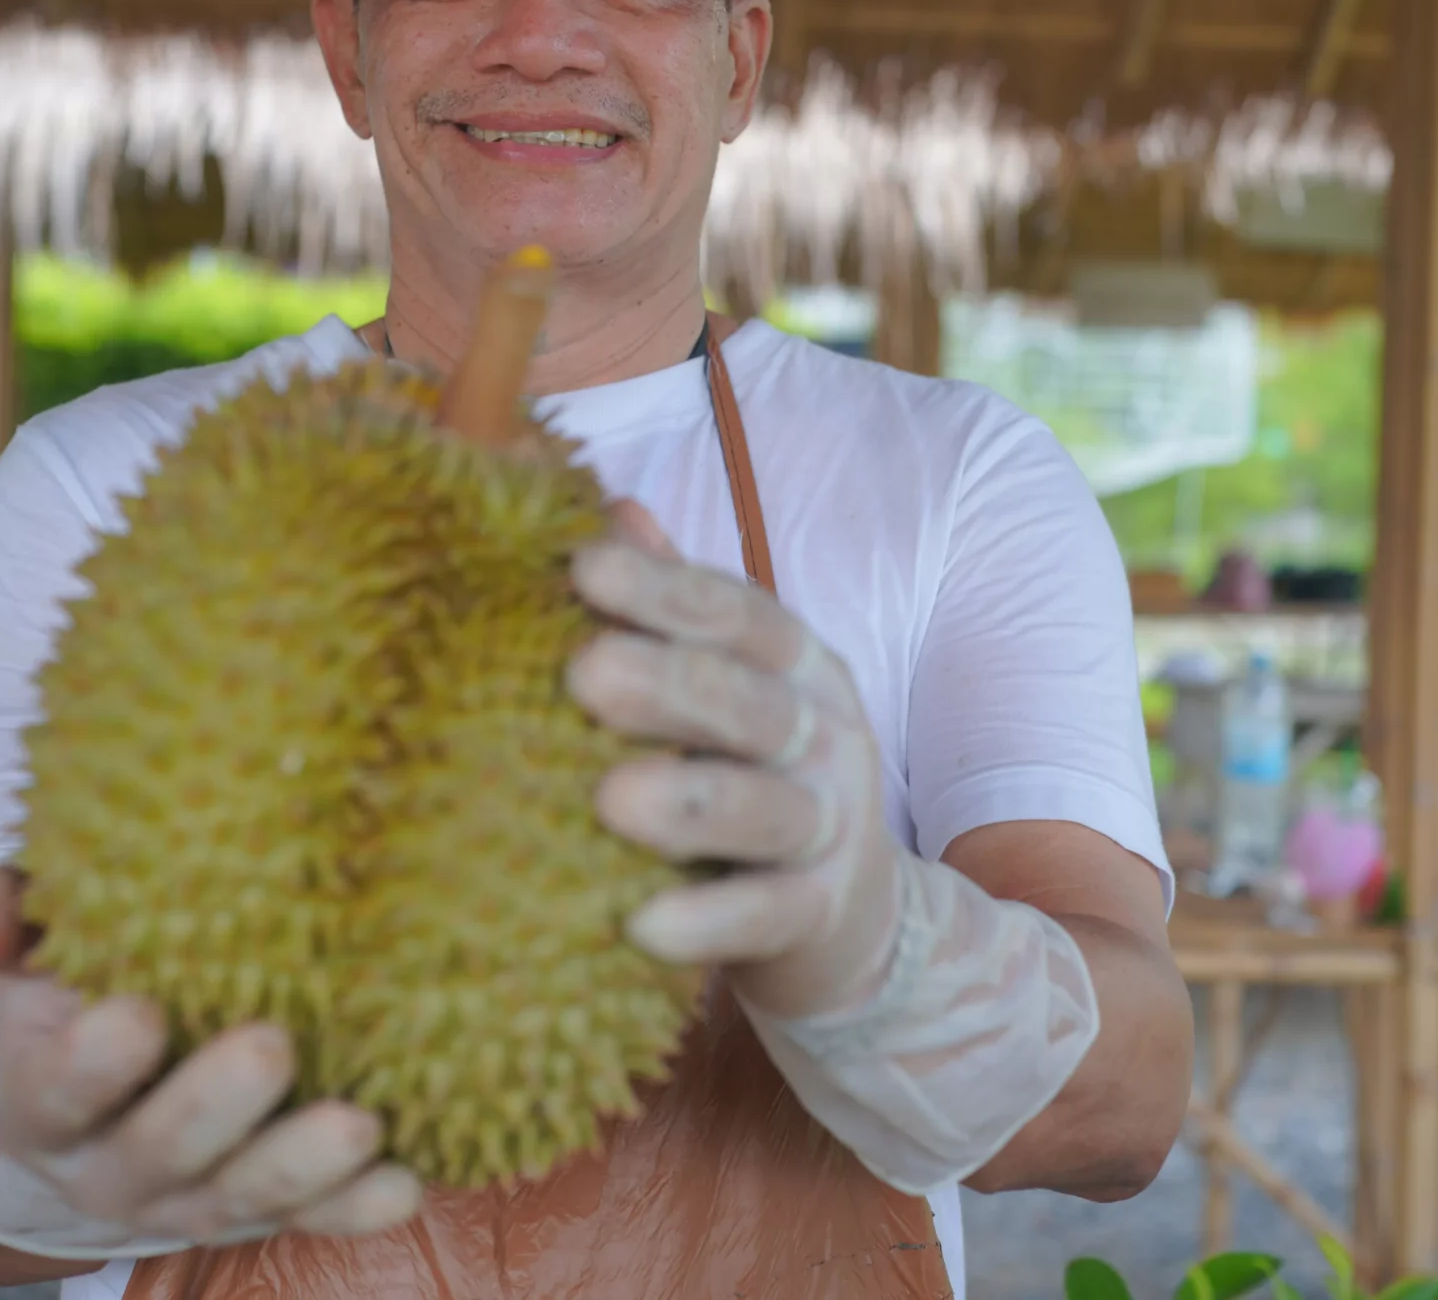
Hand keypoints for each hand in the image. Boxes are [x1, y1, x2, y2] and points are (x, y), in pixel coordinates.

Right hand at [0, 866, 422, 1244]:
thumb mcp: (30, 963)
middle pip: (161, 1152)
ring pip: (244, 1196)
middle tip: (269, 1047)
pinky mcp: (266, 1213)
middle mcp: (114, 1169)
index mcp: (46, 1103)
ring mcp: (194, 1199)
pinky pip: (314, 1220)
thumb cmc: (75, 1005)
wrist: (98, 1116)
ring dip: (303, 1165)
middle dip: (212, 1107)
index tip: (137, 1013)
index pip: (60, 1092)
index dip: (93, 1064)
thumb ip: (4, 919)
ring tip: (359, 1124)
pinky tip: (405, 1180)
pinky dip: (358, 1204)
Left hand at [566, 501, 911, 1021]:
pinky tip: (640, 927)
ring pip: (762, 809)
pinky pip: (763, 914)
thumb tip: (613, 511)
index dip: (664, 589)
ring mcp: (828, 827)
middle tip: (585, 674)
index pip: (734, 614)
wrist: (853, 914)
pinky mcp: (817, 913)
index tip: (584, 569)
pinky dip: (707, 921)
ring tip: (610, 798)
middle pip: (748, 702)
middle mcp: (822, 734)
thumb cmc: (752, 772)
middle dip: (669, 685)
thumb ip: (675, 607)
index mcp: (796, 663)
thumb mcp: (729, 683)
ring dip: (690, 803)